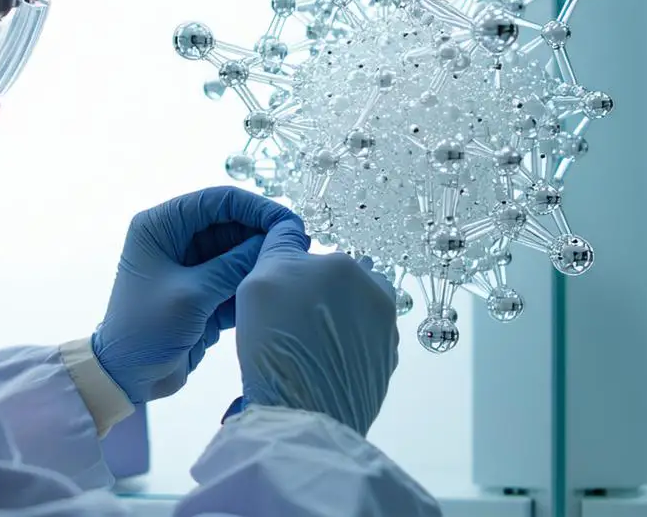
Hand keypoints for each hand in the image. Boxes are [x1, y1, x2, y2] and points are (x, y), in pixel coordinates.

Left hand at [91, 187, 298, 403]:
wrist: (126, 377)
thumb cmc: (145, 331)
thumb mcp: (193, 295)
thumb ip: (234, 265)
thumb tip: (277, 239)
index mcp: (160, 227)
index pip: (216, 201)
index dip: (255, 207)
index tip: (289, 222)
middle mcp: (174, 239)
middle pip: (230, 224)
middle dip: (263, 234)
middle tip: (299, 247)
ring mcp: (189, 266)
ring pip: (236, 251)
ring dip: (260, 260)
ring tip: (293, 269)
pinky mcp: (201, 292)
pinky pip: (234, 277)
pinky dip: (251, 283)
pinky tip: (274, 292)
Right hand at [235, 218, 399, 434]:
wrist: (303, 413)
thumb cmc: (276, 348)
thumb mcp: (258, 283)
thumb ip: (278, 247)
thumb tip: (290, 232)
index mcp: (342, 264)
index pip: (305, 258)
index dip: (284, 279)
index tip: (274, 301)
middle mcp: (374, 288)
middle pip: (333, 281)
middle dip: (313, 296)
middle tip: (286, 325)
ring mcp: (386, 326)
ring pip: (349, 310)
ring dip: (332, 320)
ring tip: (305, 348)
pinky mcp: (388, 359)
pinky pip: (361, 340)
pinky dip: (344, 346)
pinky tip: (321, 364)